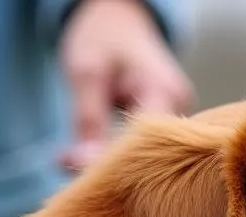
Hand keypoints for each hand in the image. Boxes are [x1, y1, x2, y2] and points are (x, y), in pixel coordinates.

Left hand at [59, 0, 193, 171]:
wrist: (119, 20)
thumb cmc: (103, 35)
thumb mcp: (87, 71)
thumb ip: (88, 119)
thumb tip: (84, 166)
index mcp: (167, 93)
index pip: (142, 144)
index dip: (109, 161)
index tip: (71, 164)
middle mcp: (181, 115)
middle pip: (145, 160)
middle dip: (105, 167)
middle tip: (64, 164)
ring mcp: (176, 127)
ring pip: (140, 161)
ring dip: (105, 165)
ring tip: (69, 160)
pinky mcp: (164, 135)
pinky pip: (138, 156)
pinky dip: (110, 158)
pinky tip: (83, 154)